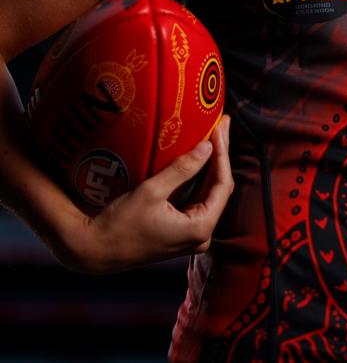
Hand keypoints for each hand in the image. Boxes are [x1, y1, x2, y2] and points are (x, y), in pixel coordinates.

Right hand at [68, 115, 233, 273]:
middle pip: (218, 188)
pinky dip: (198, 179)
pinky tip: (199, 158)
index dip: (222, 154)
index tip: (219, 128)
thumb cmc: (120, 224)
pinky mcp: (181, 233)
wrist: (95, 250)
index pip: (222, 184)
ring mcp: (191, 236)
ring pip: (209, 193)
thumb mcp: (152, 191)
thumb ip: (182, 169)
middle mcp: (201, 236)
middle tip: (221, 125)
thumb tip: (207, 147)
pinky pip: (197, 200)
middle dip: (219, 156)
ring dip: (211, 165)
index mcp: (200, 228)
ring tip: (214, 135)